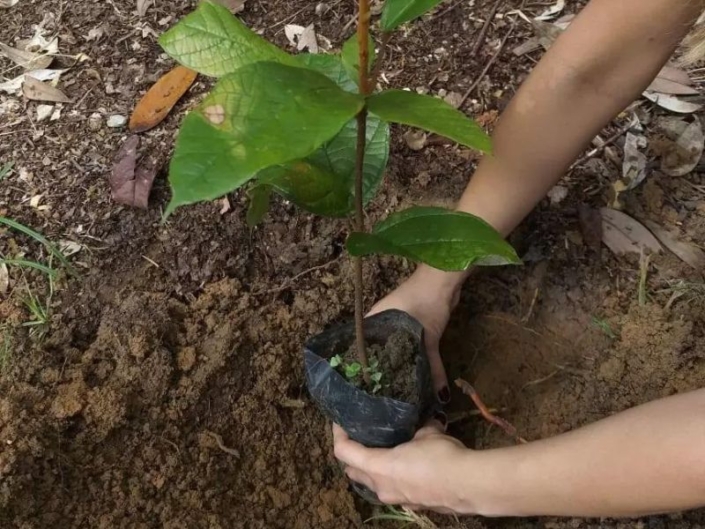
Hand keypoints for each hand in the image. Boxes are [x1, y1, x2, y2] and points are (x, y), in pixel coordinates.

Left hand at [333, 422, 471, 512]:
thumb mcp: (427, 433)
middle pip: (353, 471)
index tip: (341, 422)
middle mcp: (381, 487)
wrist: (470, 485)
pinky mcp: (412, 505)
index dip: (339, 435)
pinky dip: (390, 477)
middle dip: (352, 455)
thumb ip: (417, 430)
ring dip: (370, 468)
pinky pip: (391, 490)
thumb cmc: (442, 455)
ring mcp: (397, 500)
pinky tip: (406, 465)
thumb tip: (423, 425)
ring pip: (372, 484)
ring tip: (382, 449)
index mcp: (378, 467)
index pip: (344, 452)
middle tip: (360, 436)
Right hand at [367, 265, 465, 399]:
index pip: (360, 350)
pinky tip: (410, 374)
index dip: (362, 371)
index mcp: (374, 322)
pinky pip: (404, 345)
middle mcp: (380, 323)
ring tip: (393, 389)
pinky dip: (407, 358)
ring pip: (391, 349)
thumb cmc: (426, 302)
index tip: (363, 391)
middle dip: (379, 372)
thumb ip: (433, 367)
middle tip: (379, 396)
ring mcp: (394, 323)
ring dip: (394, 365)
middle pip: (376, 352)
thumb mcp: (428, 337)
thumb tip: (441, 397)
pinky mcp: (410, 324)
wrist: (444, 279)